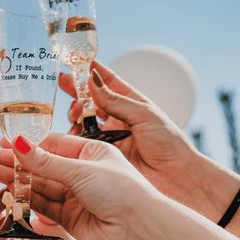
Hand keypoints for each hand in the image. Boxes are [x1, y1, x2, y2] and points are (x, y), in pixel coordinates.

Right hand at [0, 134, 155, 239]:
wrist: (139, 229)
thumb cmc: (121, 190)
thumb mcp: (81, 169)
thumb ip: (46, 161)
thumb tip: (17, 143)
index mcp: (92, 151)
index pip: (54, 144)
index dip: (28, 144)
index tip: (4, 142)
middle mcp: (83, 172)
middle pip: (44, 165)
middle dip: (19, 162)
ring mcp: (76, 195)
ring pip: (41, 185)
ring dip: (19, 180)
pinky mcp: (70, 217)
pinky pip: (44, 205)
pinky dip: (27, 199)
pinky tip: (9, 191)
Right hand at [61, 61, 204, 210]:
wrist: (176, 178)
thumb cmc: (169, 144)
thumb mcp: (143, 114)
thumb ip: (116, 100)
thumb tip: (92, 80)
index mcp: (132, 104)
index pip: (108, 82)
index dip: (91, 71)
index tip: (75, 61)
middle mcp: (119, 119)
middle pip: (91, 101)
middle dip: (76, 91)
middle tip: (63, 83)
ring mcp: (110, 137)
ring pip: (84, 121)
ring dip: (76, 114)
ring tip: (74, 114)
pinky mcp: (104, 155)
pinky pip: (84, 143)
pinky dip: (75, 137)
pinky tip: (72, 133)